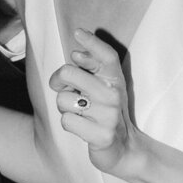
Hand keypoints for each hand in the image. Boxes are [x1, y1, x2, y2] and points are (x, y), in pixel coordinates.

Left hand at [49, 30, 135, 172]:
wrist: (124, 149)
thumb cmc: (106, 114)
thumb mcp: (104, 88)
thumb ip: (91, 69)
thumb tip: (76, 52)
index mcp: (115, 80)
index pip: (106, 56)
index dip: (92, 43)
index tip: (78, 32)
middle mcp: (114, 95)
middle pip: (69, 73)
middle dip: (57, 81)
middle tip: (65, 89)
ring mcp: (109, 115)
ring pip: (63, 100)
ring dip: (63, 108)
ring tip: (78, 113)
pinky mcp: (102, 135)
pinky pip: (66, 122)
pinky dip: (68, 125)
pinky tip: (82, 128)